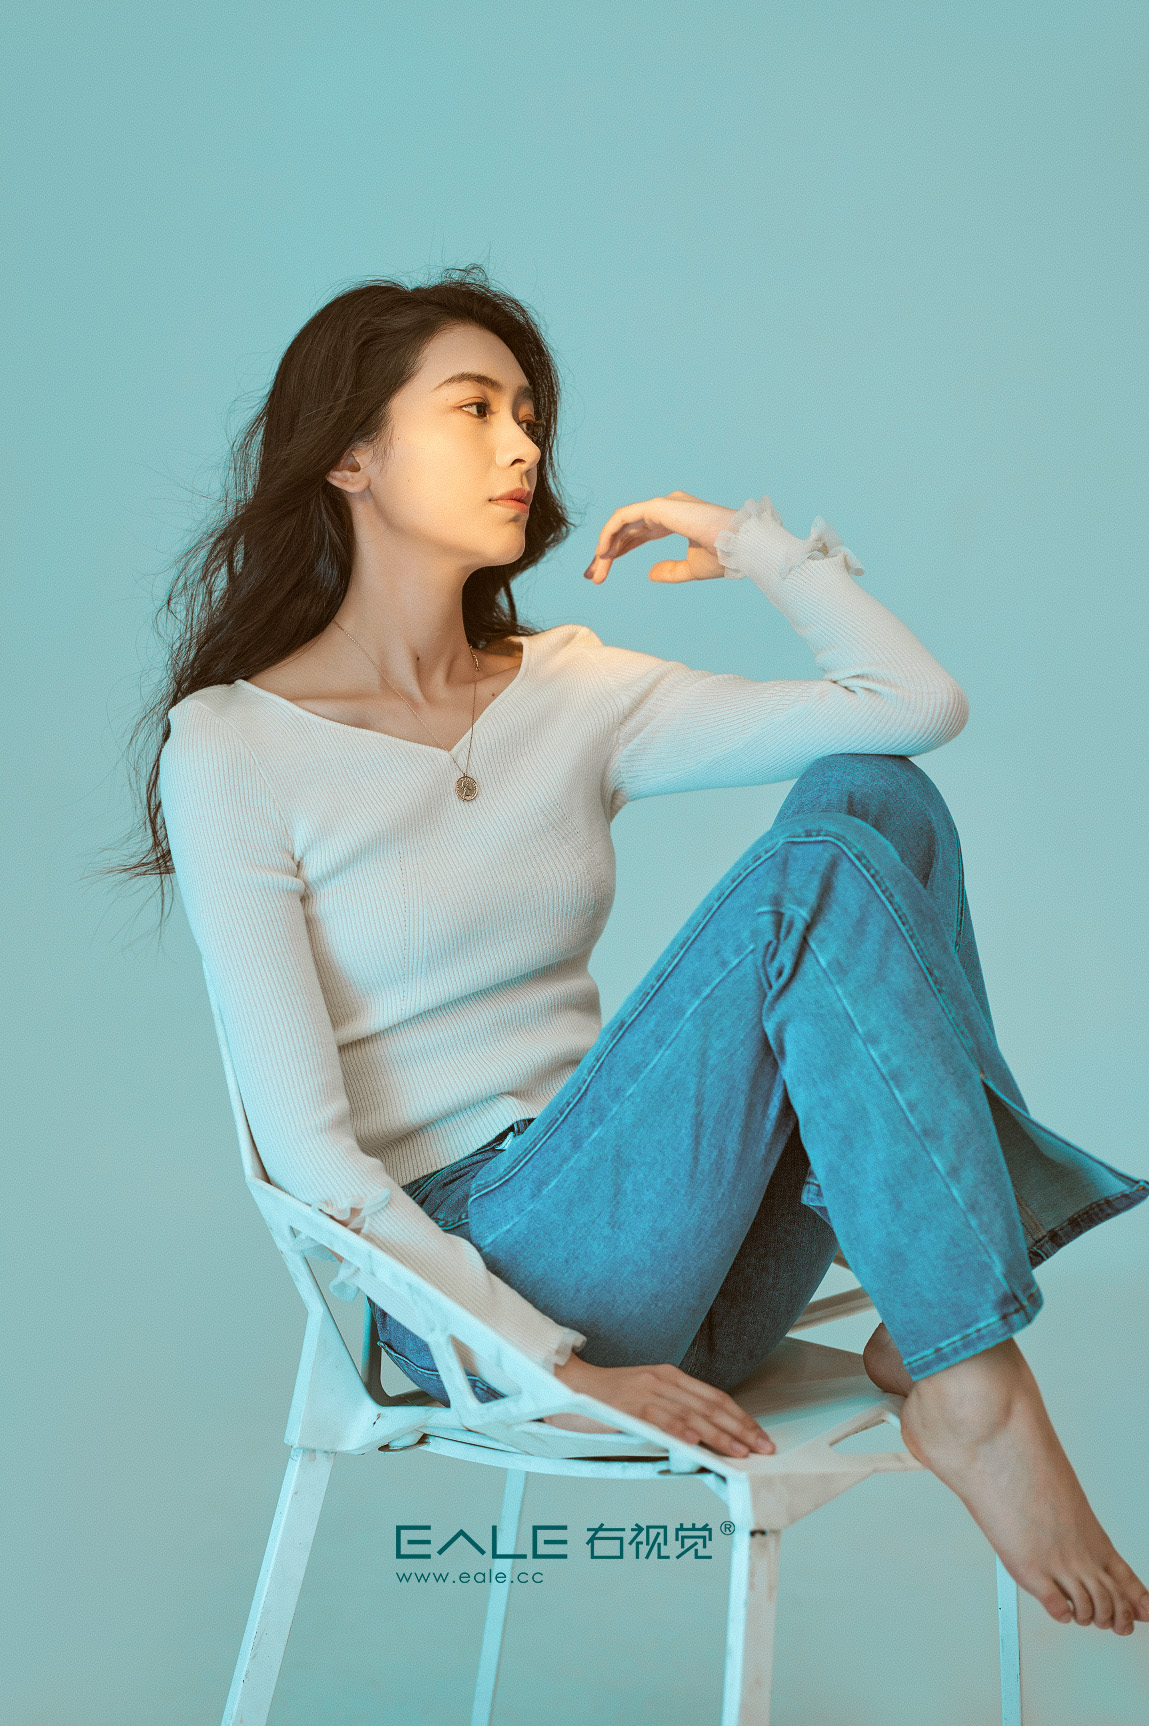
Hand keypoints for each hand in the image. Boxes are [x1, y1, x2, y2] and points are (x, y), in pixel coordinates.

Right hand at [545, 1351, 774, 1457]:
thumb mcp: (647, 1396)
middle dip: (741, 1429)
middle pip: (711, 1406)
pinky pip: (660, 1418)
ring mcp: (646, 1391)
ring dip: (720, 1436)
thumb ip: (674, 1410)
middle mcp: (663, 1379)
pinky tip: (696, 1443)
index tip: (761, 1436)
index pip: (716, 1397)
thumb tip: (705, 1438)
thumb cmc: (609, 1397)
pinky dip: (681, 1430)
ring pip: (692, 1414)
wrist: (569, 1383)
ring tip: (740, 1452)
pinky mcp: (629, 1404)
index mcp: (671, 1375)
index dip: (741, 1417)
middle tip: (763, 1448)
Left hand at [583, 491, 736, 584]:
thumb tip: (650, 574)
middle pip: (627, 530)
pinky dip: (610, 533)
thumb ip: (671, 570)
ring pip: (623, 524)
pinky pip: (624, 518)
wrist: (741, 548)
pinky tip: (602, 553)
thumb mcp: (692, 568)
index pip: (638, 534)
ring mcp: (663, 505)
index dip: (619, 551)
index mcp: (676, 520)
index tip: (602, 572)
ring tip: (595, 571)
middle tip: (592, 577)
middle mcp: (668, 509)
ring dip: (605, 548)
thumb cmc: (725, 556)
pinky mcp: (660, 506)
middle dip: (607, 553)